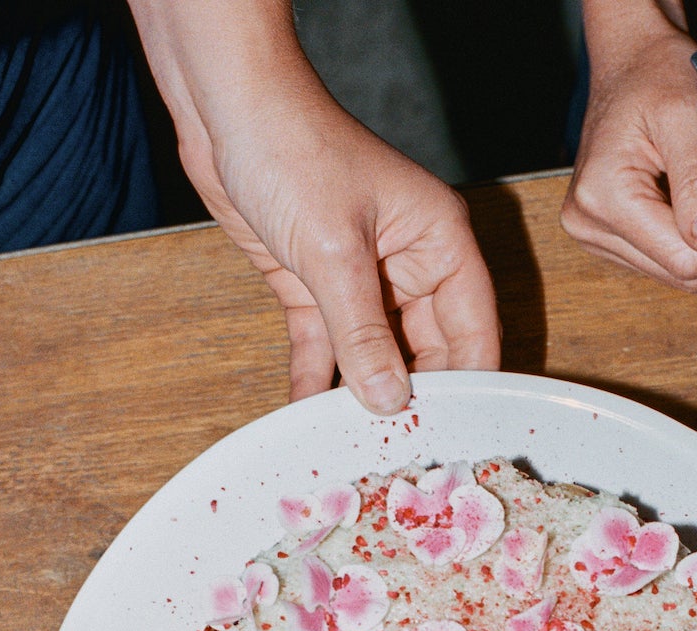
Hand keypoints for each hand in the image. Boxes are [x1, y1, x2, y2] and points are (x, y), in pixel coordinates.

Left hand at [128, 0, 500, 411]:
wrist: (223, 109)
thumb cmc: (293, 149)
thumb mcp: (335, 254)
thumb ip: (364, 335)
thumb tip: (390, 401)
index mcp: (438, 243)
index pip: (473, 331)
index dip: (467, 385)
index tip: (453, 437)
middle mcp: (408, 264)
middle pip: (427, 352)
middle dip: (411, 400)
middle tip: (400, 455)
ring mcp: (362, 278)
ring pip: (374, 355)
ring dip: (361, 397)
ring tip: (355, 447)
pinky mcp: (315, 286)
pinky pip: (326, 347)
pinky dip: (317, 380)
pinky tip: (307, 418)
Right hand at [563, 0, 696, 291]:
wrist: (632, 62)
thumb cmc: (658, 76)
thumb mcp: (688, 116)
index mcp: (602, 197)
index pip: (680, 259)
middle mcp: (586, 224)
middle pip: (674, 273)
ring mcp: (590, 234)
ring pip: (668, 273)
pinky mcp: (601, 238)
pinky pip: (657, 262)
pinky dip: (682, 243)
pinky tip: (686, 208)